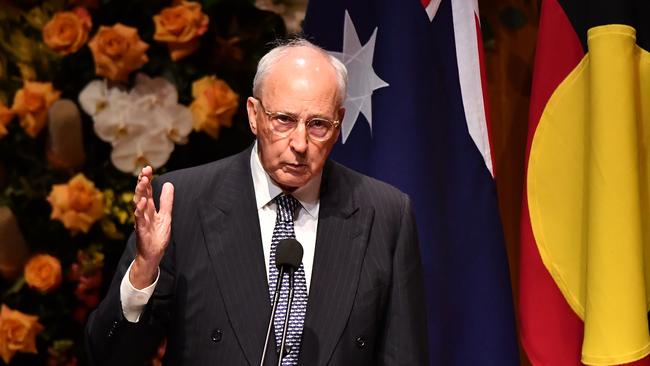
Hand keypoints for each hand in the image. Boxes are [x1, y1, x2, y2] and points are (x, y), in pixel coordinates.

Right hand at [129, 166, 173, 288]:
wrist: (153, 254)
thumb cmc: (157, 235)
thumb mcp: (165, 215)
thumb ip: (166, 201)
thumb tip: (169, 184)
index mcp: (149, 208)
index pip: (147, 190)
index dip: (147, 179)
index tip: (148, 168)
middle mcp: (143, 212)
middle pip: (141, 194)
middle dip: (142, 182)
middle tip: (145, 171)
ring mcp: (141, 220)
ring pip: (138, 204)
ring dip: (140, 193)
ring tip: (143, 182)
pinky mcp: (141, 230)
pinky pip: (139, 219)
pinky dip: (140, 210)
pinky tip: (142, 202)